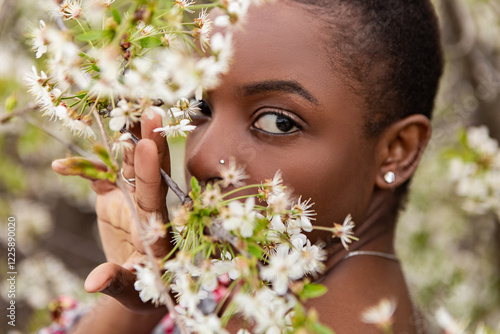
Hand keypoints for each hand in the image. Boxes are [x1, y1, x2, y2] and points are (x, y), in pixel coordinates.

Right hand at [52, 113, 171, 311]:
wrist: (145, 283)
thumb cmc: (148, 290)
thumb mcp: (134, 290)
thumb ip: (117, 281)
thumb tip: (93, 282)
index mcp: (156, 226)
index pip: (154, 195)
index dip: (151, 171)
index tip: (148, 145)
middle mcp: (147, 206)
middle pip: (150, 170)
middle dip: (151, 141)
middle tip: (151, 110)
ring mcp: (131, 199)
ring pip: (128, 165)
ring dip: (123, 141)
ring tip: (117, 112)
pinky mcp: (115, 200)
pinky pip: (99, 179)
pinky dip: (82, 170)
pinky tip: (61, 166)